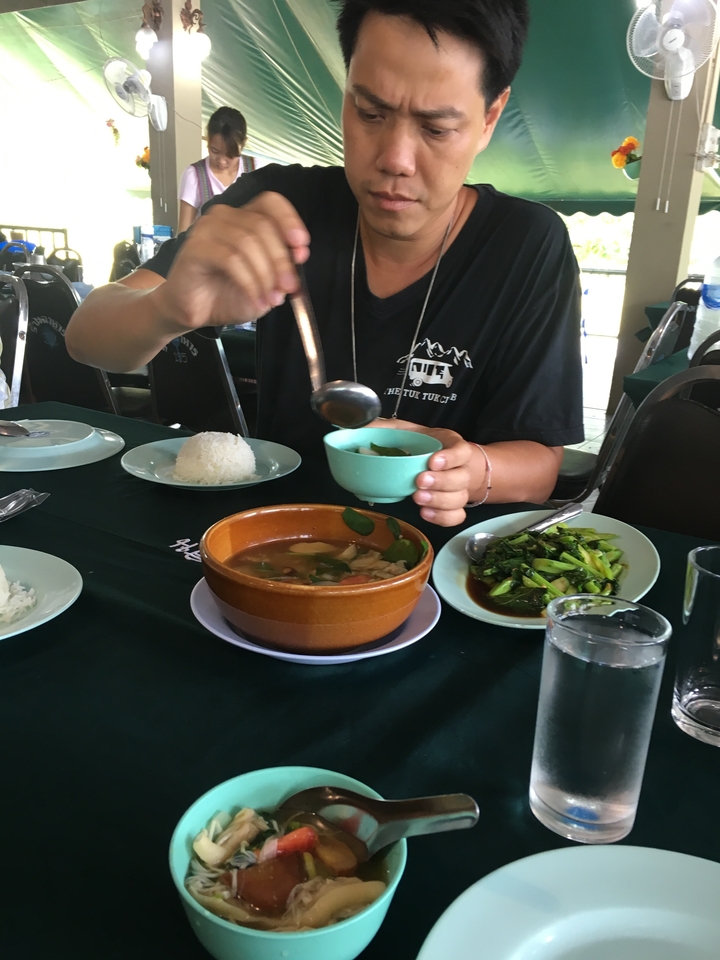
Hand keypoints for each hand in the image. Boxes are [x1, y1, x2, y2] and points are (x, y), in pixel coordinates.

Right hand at [152, 192, 310, 334]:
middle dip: (282, 260)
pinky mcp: (195, 247)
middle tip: (290, 287)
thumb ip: (282, 270)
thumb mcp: (265, 284)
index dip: (289, 221)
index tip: (302, 248)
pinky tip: (256, 300)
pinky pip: (230, 259)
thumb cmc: (228, 293)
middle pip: (263, 226)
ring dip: (266, 275)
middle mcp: (226, 216)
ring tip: (271, 299)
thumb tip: (298, 260)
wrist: (195, 311)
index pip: (271, 203)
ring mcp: (208, 228)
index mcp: (245, 218)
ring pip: (247, 242)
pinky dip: (249, 283)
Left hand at [368, 420, 481, 526]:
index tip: (432, 461)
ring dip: (439, 501)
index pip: (461, 451)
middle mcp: (460, 467)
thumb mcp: (402, 430)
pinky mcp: (453, 506)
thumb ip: (383, 428)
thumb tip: (356, 427)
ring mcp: (458, 488)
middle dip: (441, 482)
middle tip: (419, 482)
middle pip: (461, 478)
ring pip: (459, 499)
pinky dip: (442, 517)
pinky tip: (426, 513)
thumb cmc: (417, 444)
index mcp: (451, 445)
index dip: (450, 458)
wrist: (434, 461)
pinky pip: (456, 516)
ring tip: (417, 499)